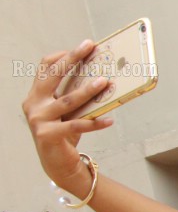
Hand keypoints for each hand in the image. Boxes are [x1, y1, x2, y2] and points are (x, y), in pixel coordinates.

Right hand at [22, 41, 113, 192]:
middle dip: (72, 59)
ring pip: (67, 100)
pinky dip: (94, 123)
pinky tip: (109, 120)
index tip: (85, 47)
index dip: (64, 55)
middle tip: (89, 47)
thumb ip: (76, 95)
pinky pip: (75, 126)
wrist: (57, 164)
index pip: (46, 67)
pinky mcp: (47, 135)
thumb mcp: (69, 111)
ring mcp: (38, 119)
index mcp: (36, 94)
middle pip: (53, 75)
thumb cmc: (65, 133)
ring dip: (87, 90)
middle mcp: (33, 104)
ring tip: (105, 82)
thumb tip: (102, 77)